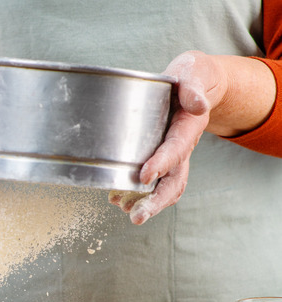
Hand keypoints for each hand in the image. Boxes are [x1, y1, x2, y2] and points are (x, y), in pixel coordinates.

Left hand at [109, 51, 227, 224]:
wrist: (197, 82)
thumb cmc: (192, 76)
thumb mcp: (194, 73)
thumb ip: (193, 87)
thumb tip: (198, 104)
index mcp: (188, 128)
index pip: (176, 149)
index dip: (162, 164)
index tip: (144, 176)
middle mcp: (181, 147)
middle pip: (173, 181)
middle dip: (155, 201)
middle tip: (136, 217)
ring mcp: (171, 155)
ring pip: (163, 187)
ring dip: (145, 203)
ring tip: (124, 211)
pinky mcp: (158, 156)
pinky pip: (151, 182)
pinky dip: (135, 193)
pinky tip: (115, 199)